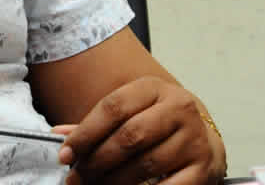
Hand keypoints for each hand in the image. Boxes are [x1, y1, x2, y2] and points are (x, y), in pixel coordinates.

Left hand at [56, 75, 225, 184]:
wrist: (204, 136)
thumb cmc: (158, 124)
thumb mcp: (130, 112)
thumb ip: (97, 124)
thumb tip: (59, 135)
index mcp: (153, 89)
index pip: (113, 107)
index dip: (85, 133)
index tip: (66, 154)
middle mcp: (178, 109)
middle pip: (129, 136)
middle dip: (97, 161)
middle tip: (77, 177)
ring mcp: (195, 138)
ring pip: (146, 164)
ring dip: (114, 181)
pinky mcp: (204, 167)